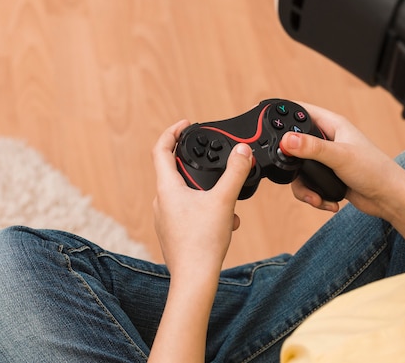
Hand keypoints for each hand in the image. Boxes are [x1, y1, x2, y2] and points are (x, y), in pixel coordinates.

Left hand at [151, 120, 253, 274]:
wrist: (194, 279)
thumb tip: (243, 152)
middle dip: (199, 166)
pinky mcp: (174, 232)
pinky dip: (207, 210)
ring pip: (186, 193)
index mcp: (167, 188)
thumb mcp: (224, 200)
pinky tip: (225, 222)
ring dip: (207, 191)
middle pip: (175, 171)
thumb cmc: (202, 242)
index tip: (186, 124)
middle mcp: (161, 201)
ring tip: (227, 200)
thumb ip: (235, 172)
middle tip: (216, 163)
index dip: (173, 132)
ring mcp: (166, 218)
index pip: (161, 149)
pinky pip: (189, 212)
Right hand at [280, 103, 404, 217]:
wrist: (390, 199)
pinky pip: (308, 184)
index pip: (301, 111)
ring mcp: (327, 159)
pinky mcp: (327, 177)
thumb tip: (286, 140)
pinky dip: (313, 196)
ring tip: (315, 197)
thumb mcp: (340, 156)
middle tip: (290, 172)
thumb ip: (311, 148)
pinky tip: (326, 202)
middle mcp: (328, 140)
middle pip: (294, 144)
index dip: (282, 113)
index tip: (262, 118)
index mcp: (333, 124)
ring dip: (303, 187)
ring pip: (298, 169)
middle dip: (290, 162)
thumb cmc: (376, 170)